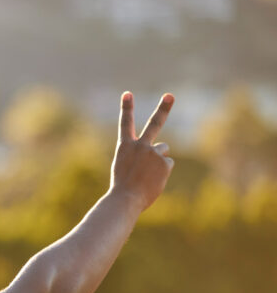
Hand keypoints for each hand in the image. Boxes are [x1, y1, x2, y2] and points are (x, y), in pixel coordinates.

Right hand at [110, 91, 174, 211]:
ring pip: (163, 150)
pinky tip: (153, 180)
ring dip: (158, 159)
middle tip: (169, 96)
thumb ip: (142, 155)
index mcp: (124, 146)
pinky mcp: (164, 162)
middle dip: (163, 108)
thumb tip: (164, 149)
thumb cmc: (123, 187)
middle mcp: (140, 145)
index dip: (126, 107)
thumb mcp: (125, 168)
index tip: (127, 93)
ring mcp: (153, 153)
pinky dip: (162, 173)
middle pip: (154, 123)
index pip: (125, 123)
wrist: (125, 199)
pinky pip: (167, 165)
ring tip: (148, 174)